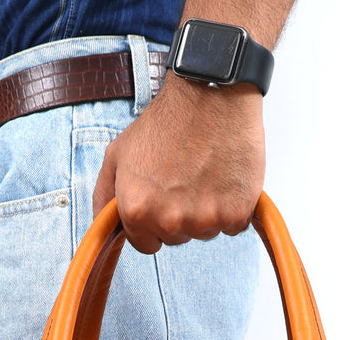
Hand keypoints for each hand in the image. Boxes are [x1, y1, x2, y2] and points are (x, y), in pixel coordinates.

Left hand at [92, 77, 264, 253]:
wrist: (211, 94)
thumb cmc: (165, 123)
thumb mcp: (117, 154)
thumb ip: (104, 196)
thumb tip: (103, 228)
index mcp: (137, 210)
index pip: (147, 245)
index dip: (154, 222)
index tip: (163, 197)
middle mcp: (169, 220)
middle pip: (177, 239)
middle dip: (179, 216)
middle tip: (185, 177)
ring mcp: (205, 219)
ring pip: (205, 233)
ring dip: (206, 211)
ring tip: (206, 174)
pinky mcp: (236, 213)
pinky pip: (233, 226)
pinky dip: (232, 207)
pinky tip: (225, 177)